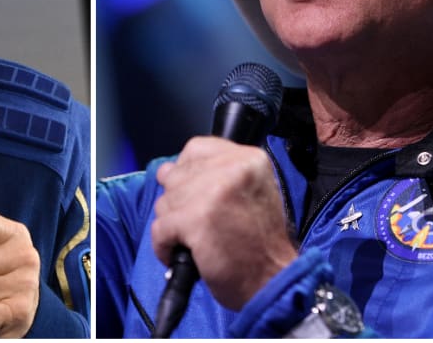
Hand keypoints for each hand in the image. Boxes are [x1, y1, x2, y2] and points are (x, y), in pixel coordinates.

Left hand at [151, 137, 297, 309]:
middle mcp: (231, 168)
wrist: (273, 282)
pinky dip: (163, 245)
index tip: (195, 193)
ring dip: (172, 224)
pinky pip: (159, 228)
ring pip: (165, 201)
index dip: (188, 172)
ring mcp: (211, 192)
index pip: (195, 149)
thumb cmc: (261, 243)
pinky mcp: (195, 219)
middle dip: (178, 201)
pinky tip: (179, 253)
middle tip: (198, 224)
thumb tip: (170, 170)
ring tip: (193, 241)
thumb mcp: (252, 190)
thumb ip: (217, 173)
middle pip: (175, 175)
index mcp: (248, 158)